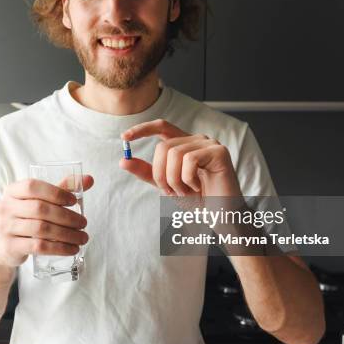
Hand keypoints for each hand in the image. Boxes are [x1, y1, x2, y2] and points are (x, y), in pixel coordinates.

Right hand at [0, 176, 93, 267]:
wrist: (5, 247)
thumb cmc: (27, 218)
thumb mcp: (41, 201)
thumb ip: (63, 188)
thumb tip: (89, 179)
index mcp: (12, 191)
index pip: (32, 186)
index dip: (55, 192)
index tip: (74, 200)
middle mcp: (5, 207)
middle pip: (40, 209)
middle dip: (67, 216)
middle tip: (83, 223)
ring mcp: (5, 227)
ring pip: (41, 229)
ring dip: (67, 234)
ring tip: (82, 237)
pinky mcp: (10, 247)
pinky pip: (38, 247)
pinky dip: (59, 248)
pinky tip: (72, 249)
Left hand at [119, 119, 241, 196]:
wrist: (219, 217)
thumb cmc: (197, 201)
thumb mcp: (166, 185)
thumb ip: (147, 172)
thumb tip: (124, 161)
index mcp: (185, 144)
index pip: (162, 126)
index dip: (142, 129)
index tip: (124, 138)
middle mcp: (197, 140)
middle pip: (164, 146)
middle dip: (160, 173)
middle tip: (170, 191)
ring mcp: (210, 145)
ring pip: (175, 153)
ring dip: (174, 179)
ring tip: (186, 191)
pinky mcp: (220, 153)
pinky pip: (190, 160)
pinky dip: (188, 179)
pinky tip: (198, 187)